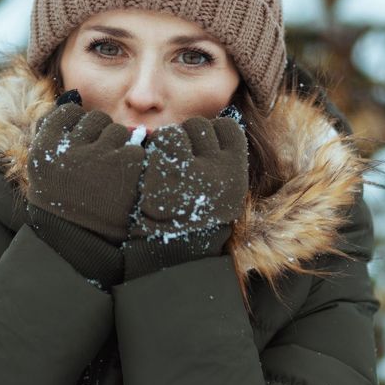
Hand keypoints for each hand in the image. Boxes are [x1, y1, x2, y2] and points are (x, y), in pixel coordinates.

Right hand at [26, 91, 145, 241]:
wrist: (84, 244)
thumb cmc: (65, 198)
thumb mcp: (49, 164)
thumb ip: (55, 127)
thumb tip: (75, 94)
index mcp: (43, 150)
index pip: (67, 113)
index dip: (75, 130)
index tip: (76, 152)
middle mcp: (67, 152)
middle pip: (94, 119)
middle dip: (98, 138)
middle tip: (94, 168)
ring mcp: (97, 158)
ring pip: (116, 130)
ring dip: (117, 148)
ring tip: (109, 177)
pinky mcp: (126, 165)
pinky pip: (133, 144)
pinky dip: (132, 160)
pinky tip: (124, 181)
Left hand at [124, 114, 247, 277]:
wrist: (168, 259)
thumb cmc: (193, 223)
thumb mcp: (222, 196)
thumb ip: (220, 163)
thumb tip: (209, 127)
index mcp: (237, 174)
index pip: (226, 129)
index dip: (210, 136)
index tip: (199, 152)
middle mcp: (219, 170)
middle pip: (200, 126)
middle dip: (186, 139)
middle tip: (176, 163)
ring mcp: (189, 171)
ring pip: (176, 132)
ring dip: (165, 146)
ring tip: (161, 171)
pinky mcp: (161, 174)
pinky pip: (155, 145)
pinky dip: (148, 153)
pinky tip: (147, 173)